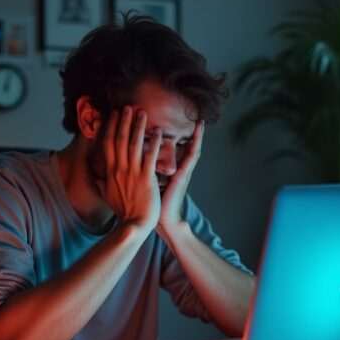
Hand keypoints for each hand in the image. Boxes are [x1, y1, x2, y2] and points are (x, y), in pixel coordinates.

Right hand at [99, 106, 161, 230]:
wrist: (134, 225)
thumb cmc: (124, 213)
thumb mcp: (108, 197)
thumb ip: (103, 185)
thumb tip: (97, 179)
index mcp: (111, 172)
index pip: (109, 145)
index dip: (110, 128)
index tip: (112, 115)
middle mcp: (120, 169)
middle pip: (120, 139)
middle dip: (123, 121)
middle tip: (127, 106)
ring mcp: (133, 173)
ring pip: (134, 144)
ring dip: (138, 126)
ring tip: (142, 112)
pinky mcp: (147, 179)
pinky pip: (150, 156)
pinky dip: (153, 142)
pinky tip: (157, 131)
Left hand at [156, 119, 204, 235]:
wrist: (163, 221)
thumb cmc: (155, 205)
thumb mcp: (151, 185)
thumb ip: (149, 174)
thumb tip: (139, 166)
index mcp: (172, 171)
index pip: (177, 150)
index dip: (179, 138)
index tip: (181, 125)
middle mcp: (180, 170)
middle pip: (188, 147)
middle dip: (194, 133)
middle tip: (199, 118)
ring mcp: (184, 173)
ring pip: (192, 150)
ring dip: (198, 136)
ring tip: (201, 122)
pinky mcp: (183, 177)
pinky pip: (190, 158)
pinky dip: (194, 146)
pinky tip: (196, 137)